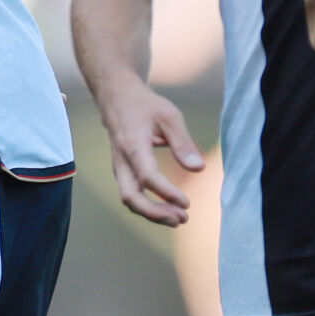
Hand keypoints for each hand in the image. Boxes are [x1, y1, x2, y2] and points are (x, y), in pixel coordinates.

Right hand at [99, 78, 205, 226]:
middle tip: (182, 218)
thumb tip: (198, 168)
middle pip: (131, 196)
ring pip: (129, 198)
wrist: (116, 96)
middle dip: (155, 213)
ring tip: (178, 219)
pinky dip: (147, 206)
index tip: (186, 203)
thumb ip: (183, 142)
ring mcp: (119, 166)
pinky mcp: (122, 170)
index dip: (166, 193)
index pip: (148, 176)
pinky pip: (131, 193)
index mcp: (133, 144)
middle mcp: (121, 159)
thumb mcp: (169, 116)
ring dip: (152, 213)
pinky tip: (167, 209)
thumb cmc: (145, 105)